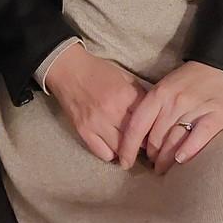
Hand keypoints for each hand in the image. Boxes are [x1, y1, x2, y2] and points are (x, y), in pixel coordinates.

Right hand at [44, 43, 146, 162]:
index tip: (155, 133)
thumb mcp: (124, 76)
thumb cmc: (98, 70)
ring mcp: (96, 123)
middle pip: (137, 140)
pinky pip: (103, 153)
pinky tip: (112, 146)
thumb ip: (140, 95)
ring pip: (121, 150)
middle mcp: (112, 112)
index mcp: (126, 95)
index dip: (154, 129)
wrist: (68, 69)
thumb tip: (154, 113)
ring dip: (127, 150)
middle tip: (145, 142)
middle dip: (143, 143)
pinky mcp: (83, 131)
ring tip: (129, 147)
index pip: (148, 122)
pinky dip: (110, 153)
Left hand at [118, 60, 222, 174]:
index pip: (138, 125)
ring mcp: (195, 109)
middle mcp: (174, 102)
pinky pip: (198, 137)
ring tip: (162, 168)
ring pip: (174, 140)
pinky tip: (180, 160)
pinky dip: (188, 150)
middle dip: (151, 155)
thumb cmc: (190, 80)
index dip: (128, 146)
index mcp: (159, 93)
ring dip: (166, 158)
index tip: (124, 162)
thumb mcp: (166, 86)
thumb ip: (154, 107)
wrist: (222, 66)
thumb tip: (141, 135)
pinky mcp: (216, 116)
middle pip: (156, 137)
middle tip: (151, 165)